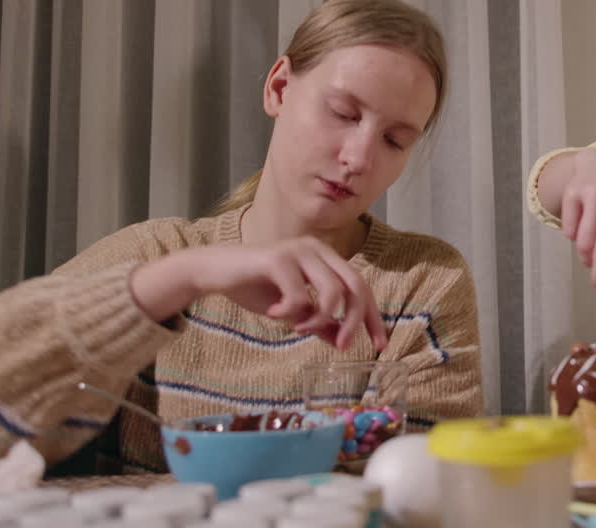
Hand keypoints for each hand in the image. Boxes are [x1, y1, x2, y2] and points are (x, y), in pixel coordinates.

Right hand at [130, 237, 386, 350]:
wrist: (215, 272)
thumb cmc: (255, 287)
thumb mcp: (293, 309)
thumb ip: (318, 320)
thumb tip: (342, 339)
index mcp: (326, 258)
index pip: (361, 287)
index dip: (372, 316)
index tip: (381, 345)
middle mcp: (318, 250)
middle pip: (355, 287)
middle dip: (355, 320)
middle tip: (344, 346)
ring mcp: (299, 251)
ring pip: (333, 291)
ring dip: (320, 320)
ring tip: (299, 329)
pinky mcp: (278, 259)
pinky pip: (299, 295)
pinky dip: (291, 312)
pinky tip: (274, 314)